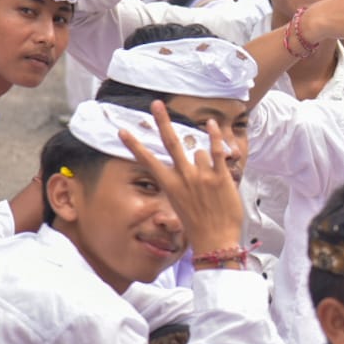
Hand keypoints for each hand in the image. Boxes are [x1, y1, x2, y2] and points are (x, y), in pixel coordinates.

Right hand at [117, 102, 244, 254]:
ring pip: (200, 151)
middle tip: (155, 103)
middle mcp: (184, 178)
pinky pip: (217, 150)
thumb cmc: (199, 223)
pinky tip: (212, 124)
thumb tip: (191, 158)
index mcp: (170, 186)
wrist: (216, 240)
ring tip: (210, 184)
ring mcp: (202, 176)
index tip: (122, 131)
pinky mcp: (221, 177)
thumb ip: (184, 180)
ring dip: (205, 161)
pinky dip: (215, 136)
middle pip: (171, 142)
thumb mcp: (182, 202)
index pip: (148, 160)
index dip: (134, 145)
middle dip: (161, 121)